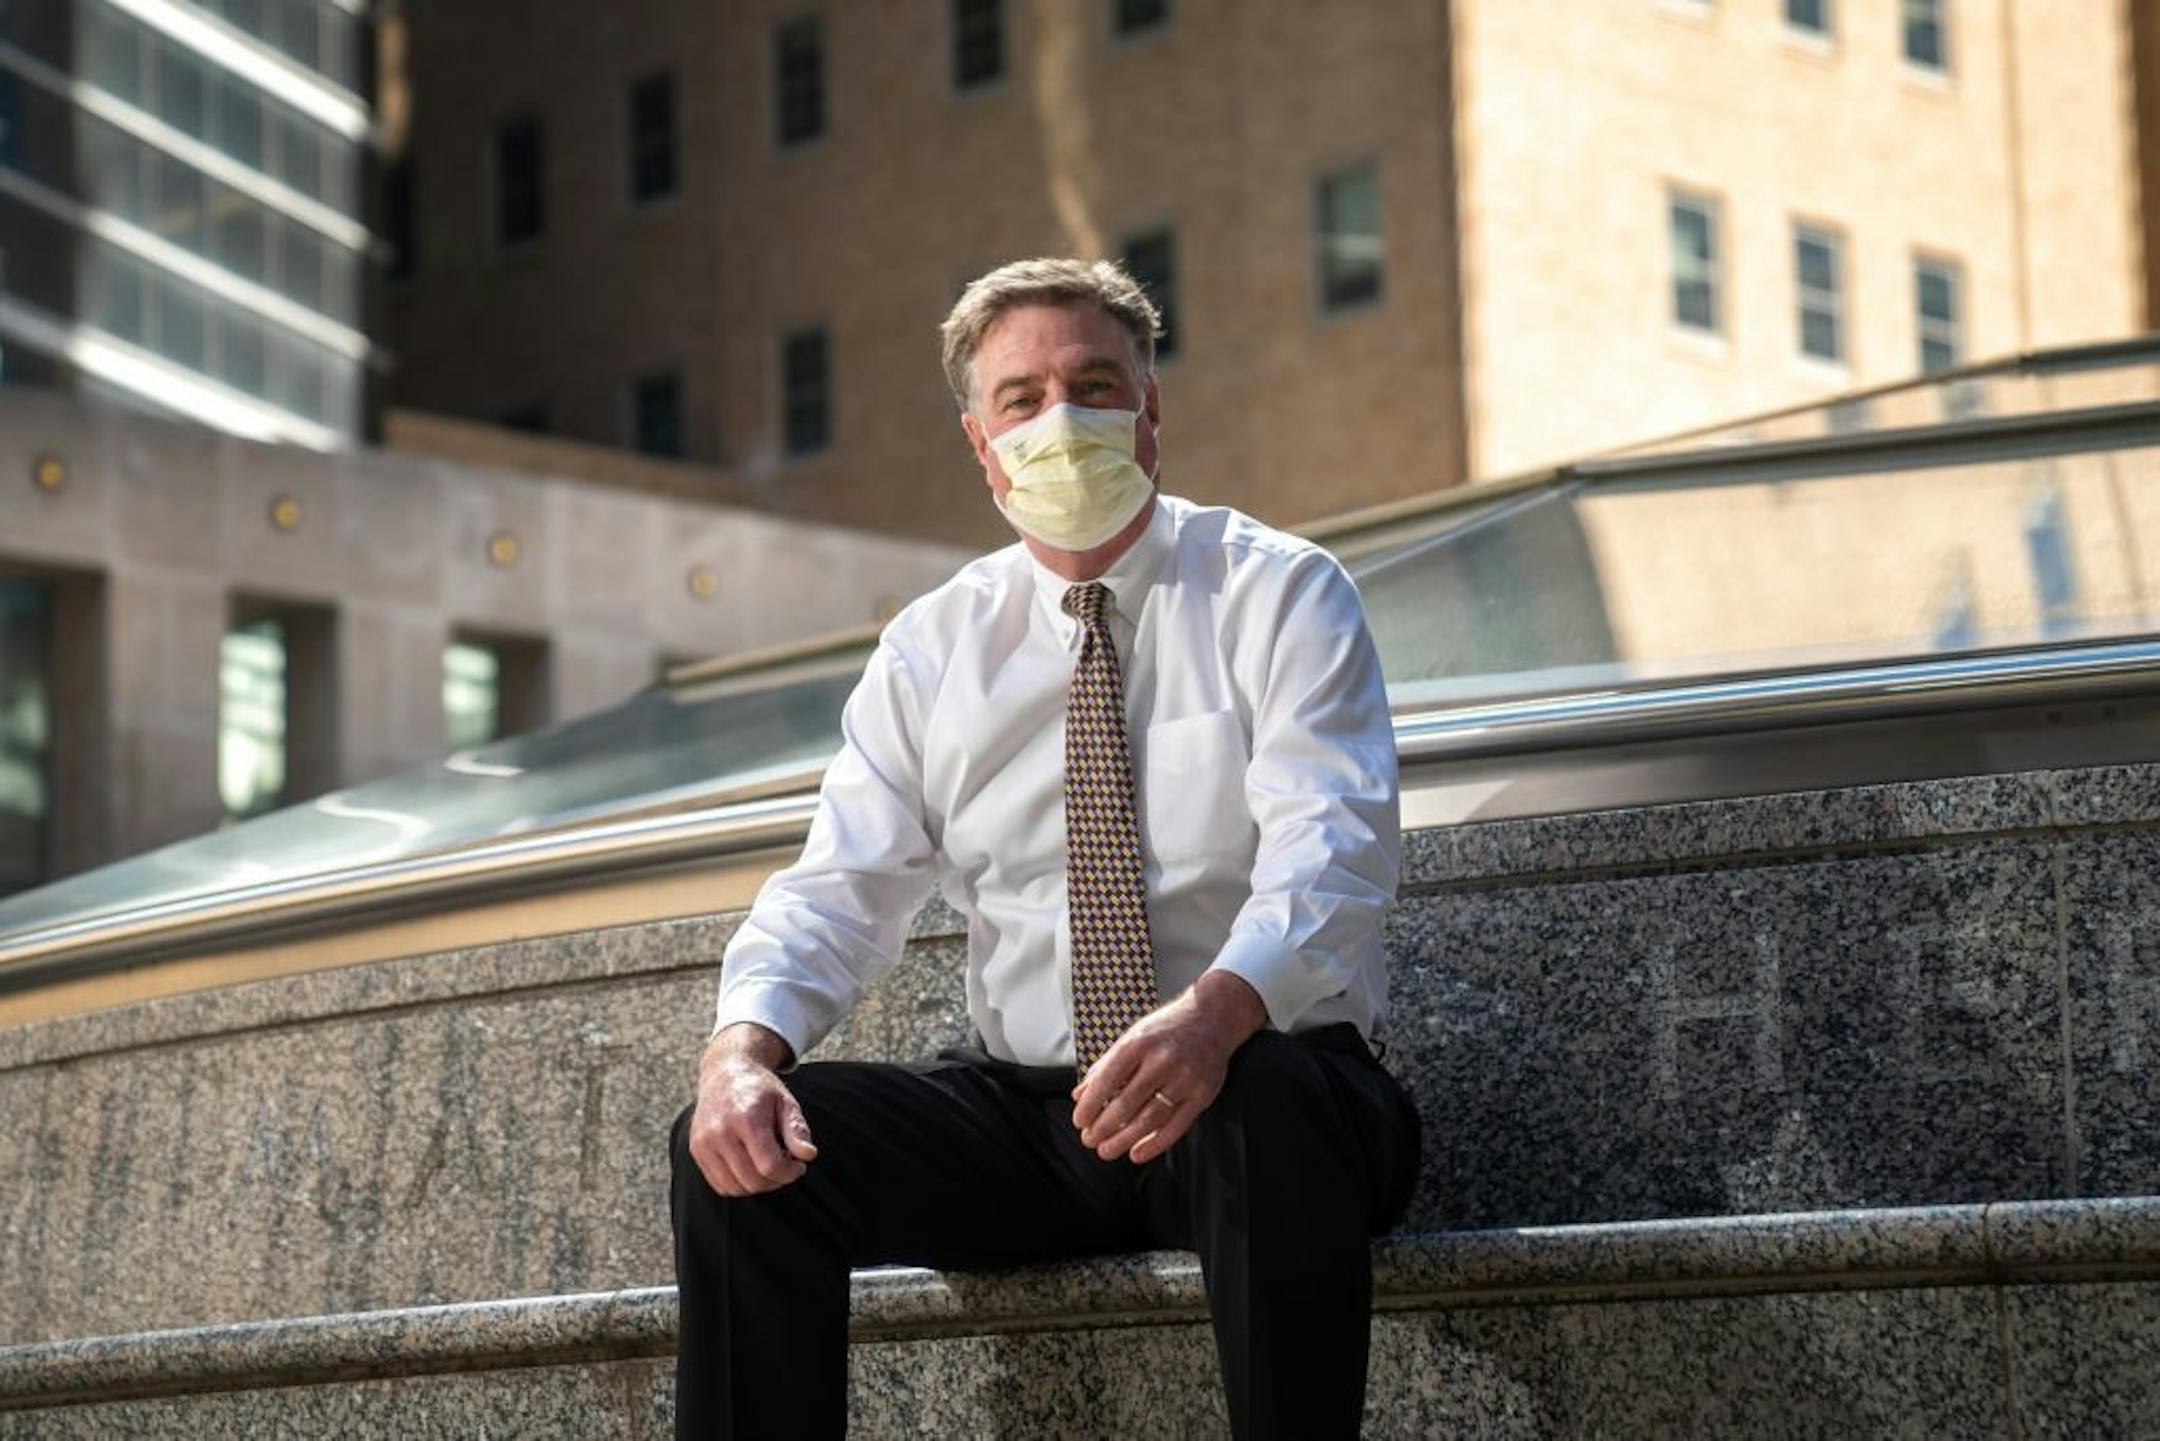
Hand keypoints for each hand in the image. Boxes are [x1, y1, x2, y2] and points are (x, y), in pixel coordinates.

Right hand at [687, 1023, 818, 1195]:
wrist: (725, 1072)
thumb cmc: (760, 1089)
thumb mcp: (785, 1102)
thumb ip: (797, 1129)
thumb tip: (809, 1155)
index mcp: (747, 1118)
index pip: (769, 1165)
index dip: (789, 1173)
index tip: (799, 1166)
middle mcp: (721, 1132)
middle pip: (752, 1181)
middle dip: (776, 1181)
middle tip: (785, 1165)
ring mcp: (704, 1143)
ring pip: (734, 1188)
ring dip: (757, 1185)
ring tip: (768, 1165)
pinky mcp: (697, 1150)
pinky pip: (719, 1184)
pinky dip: (738, 1184)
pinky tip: (750, 1167)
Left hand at [1070, 970, 1267, 1164]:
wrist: (1213, 1018)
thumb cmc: (1166, 1029)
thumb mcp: (1131, 1037)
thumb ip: (1105, 1066)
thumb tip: (1079, 1095)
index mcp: (1138, 1044)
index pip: (1106, 1081)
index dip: (1089, 1106)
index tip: (1079, 1121)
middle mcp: (1162, 1060)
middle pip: (1126, 1104)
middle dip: (1103, 1128)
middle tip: (1090, 1140)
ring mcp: (1185, 1078)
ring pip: (1149, 1119)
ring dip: (1124, 1140)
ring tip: (1107, 1150)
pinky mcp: (1202, 1094)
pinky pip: (1176, 1127)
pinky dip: (1154, 1144)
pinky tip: (1136, 1154)